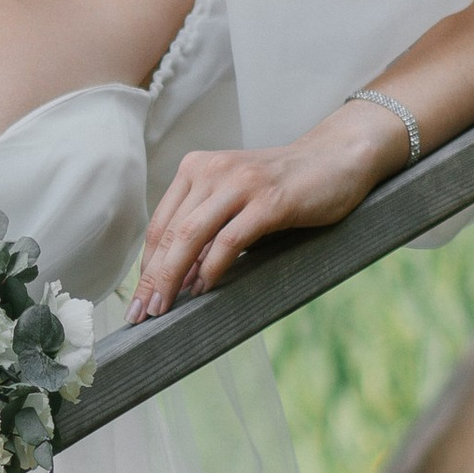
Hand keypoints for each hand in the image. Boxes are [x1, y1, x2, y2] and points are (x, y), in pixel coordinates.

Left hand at [128, 101, 411, 320]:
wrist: (336, 159)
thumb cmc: (283, 187)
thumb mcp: (234, 199)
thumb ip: (206, 229)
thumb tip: (178, 279)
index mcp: (196, 168)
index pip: (160, 225)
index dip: (145, 266)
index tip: (137, 300)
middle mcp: (212, 170)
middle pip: (170, 233)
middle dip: (152, 279)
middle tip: (142, 314)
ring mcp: (241, 183)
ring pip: (191, 235)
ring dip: (173, 277)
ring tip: (164, 309)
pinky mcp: (270, 200)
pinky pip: (230, 239)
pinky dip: (212, 268)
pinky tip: (204, 289)